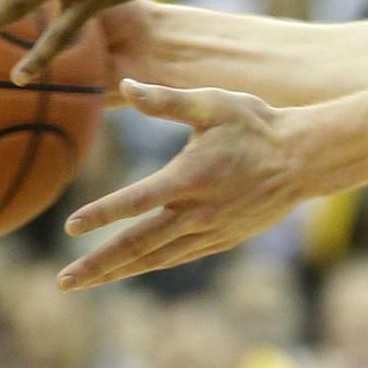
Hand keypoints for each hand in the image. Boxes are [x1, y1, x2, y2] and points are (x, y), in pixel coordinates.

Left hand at [57, 80, 307, 289]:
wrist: (304, 158)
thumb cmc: (256, 125)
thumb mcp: (213, 103)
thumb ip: (166, 99)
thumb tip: (125, 85)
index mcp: (190, 178)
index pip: (136, 202)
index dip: (101, 214)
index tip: (70, 227)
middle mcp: (197, 212)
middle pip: (138, 245)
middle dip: (98, 265)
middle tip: (63, 281)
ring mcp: (211, 230)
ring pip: (156, 258)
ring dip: (118, 272)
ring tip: (85, 282)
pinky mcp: (223, 239)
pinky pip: (179, 257)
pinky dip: (151, 265)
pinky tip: (132, 269)